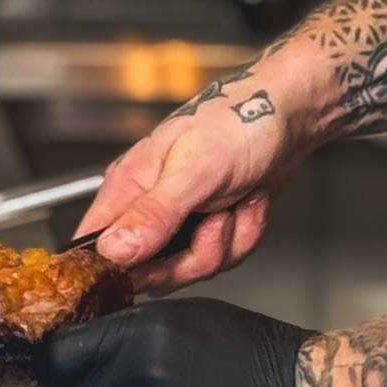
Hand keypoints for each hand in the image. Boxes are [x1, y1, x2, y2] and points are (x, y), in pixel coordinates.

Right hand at [73, 55, 316, 295]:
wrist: (290, 114)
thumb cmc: (239, 121)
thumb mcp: (195, 169)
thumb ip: (154, 213)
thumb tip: (113, 250)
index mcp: (129, 185)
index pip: (96, 249)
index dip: (120, 270)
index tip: (159, 264)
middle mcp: (149, 205)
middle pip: (150, 272)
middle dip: (194, 255)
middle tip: (215, 219)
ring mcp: (182, 218)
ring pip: (190, 267)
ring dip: (226, 240)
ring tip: (235, 199)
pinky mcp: (211, 226)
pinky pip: (221, 257)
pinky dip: (244, 234)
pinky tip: (249, 202)